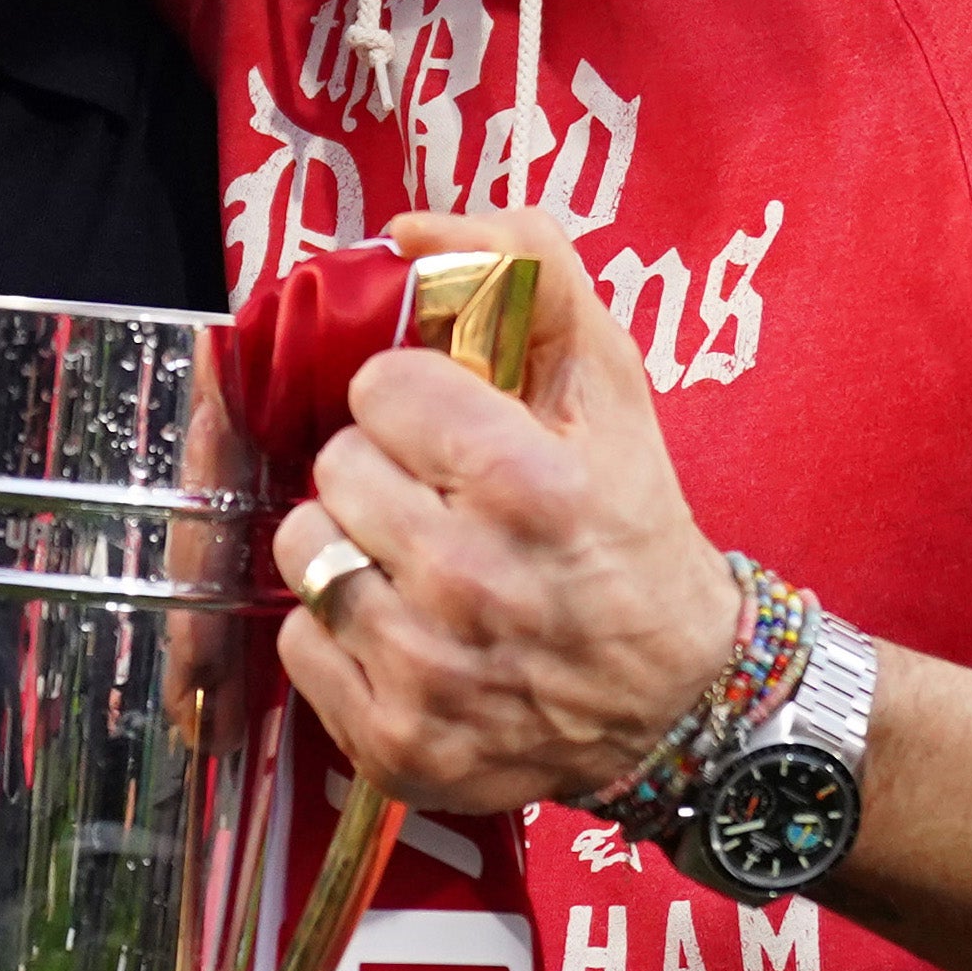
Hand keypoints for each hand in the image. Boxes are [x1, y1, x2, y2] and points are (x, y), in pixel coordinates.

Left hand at [265, 216, 739, 814]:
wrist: (673, 697)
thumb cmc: (629, 528)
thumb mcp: (609, 388)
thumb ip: (530, 276)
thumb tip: (414, 229)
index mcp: (527, 486)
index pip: (380, 387)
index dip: (415, 399)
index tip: (453, 429)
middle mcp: (472, 581)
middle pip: (338, 466)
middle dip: (384, 470)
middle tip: (440, 499)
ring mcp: (428, 671)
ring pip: (305, 550)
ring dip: (350, 545)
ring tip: (413, 559)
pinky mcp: (395, 741)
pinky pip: (298, 640)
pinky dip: (338, 632)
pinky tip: (402, 629)